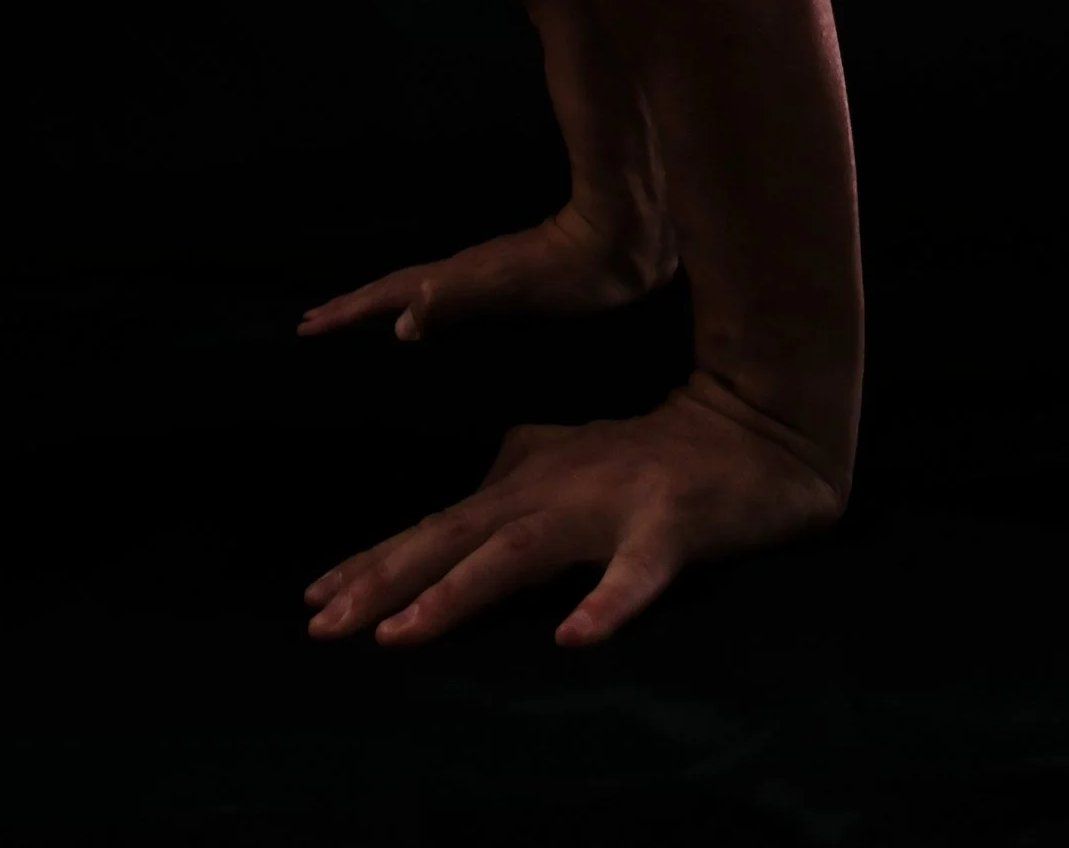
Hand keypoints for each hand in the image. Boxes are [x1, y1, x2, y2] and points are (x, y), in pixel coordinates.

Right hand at [295, 198, 679, 343]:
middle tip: (314, 323)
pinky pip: (444, 293)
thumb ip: (456, 303)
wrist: (626, 238)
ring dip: (383, 305)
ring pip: (418, 289)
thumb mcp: (513, 290)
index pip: (389, 294)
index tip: (307, 325)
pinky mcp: (507, 277)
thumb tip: (397, 326)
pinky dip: (419, 305)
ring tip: (356, 319)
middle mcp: (463, 272)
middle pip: (395, 288)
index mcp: (458, 277)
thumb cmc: (575, 273)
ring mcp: (484, 272)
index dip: (350, 310)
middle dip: (354, 307)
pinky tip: (426, 319)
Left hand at [301, 371, 851, 649]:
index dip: (374, 563)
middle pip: (456, 539)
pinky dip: (604, 604)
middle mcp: (553, 492)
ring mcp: (608, 508)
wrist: (755, 428)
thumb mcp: (573, 457)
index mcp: (529, 484)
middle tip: (322, 623)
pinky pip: (635, 574)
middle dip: (385, 580)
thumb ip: (518, 468)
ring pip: (520, 554)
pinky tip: (574, 640)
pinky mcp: (668, 527)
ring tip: (402, 633)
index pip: (437, 528)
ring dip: (458, 593)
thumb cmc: (659, 454)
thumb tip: (472, 492)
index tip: (313, 599)